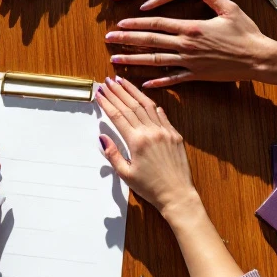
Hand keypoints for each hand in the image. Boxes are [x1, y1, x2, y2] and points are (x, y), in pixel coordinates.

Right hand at [95, 76, 196, 214]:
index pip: (118, 116)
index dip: (107, 103)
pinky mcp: (175, 135)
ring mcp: (164, 131)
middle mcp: (151, 132)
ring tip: (123, 81)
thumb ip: (113, 154)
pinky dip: (151, 104)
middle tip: (108, 81)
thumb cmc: (150, 188)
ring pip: (146, 105)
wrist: (177, 195)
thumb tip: (102, 138)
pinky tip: (144, 96)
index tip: (99, 93)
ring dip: (133, 92)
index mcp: (137, 141)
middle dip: (117, 92)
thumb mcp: (126, 174)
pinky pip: (161, 114)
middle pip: (130, 106)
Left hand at [105, 0, 276, 87]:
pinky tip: (143, 82)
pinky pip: (173, 79)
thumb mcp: (229, 8)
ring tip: (115, 60)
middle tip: (107, 39)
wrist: (260, 59)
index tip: (119, 22)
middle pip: (150, 42)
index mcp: (191, 27)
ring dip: (133, 60)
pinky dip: (158, 80)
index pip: (157, 24)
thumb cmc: (247, 33)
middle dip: (126, 40)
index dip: (136, 23)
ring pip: (155, 61)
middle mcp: (186, 46)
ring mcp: (190, 63)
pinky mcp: (197, 76)